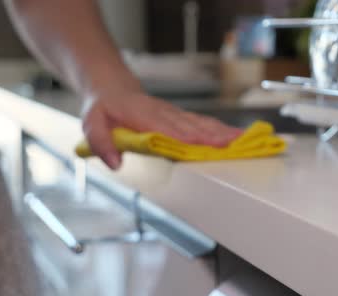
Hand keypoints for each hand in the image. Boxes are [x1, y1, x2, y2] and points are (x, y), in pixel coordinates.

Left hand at [82, 91, 242, 168]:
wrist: (112, 89)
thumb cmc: (103, 108)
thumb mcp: (92, 124)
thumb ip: (101, 144)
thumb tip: (115, 164)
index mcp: (144, 117)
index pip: (171, 130)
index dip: (192, 139)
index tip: (211, 146)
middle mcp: (164, 114)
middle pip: (194, 127)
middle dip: (217, 137)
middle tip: (239, 146)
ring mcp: (175, 115)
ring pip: (203, 123)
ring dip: (225, 133)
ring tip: (246, 140)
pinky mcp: (181, 118)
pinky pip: (203, 123)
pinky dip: (222, 130)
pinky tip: (237, 136)